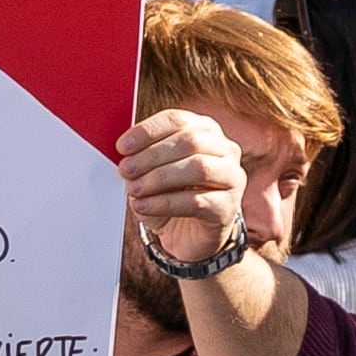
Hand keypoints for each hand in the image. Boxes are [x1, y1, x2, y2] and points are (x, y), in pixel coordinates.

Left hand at [117, 109, 248, 267]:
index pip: (178, 120)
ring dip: (159, 178)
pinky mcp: (228, 207)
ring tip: (135, 190)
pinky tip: (144, 206)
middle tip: (125, 170)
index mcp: (205, 131)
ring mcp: (232, 178)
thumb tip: (125, 158)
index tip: (122, 147)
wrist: (189, 234)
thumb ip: (141, 160)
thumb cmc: (171, 195)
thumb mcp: (152, 172)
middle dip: (152, 156)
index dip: (148, 131)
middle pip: (190, 141)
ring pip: (199, 168)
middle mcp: (225, 150)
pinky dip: (164, 203)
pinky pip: (197, 201)